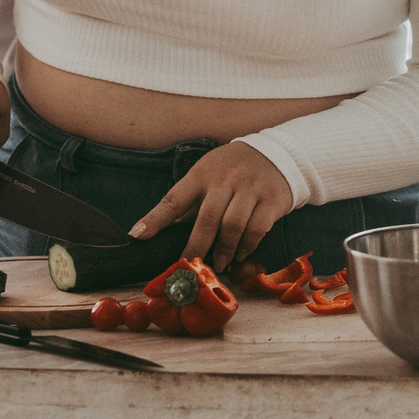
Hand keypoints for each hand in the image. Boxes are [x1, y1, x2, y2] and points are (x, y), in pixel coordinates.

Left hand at [134, 141, 293, 271]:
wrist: (280, 153)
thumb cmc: (234, 168)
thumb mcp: (209, 175)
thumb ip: (192, 202)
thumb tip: (169, 232)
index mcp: (203, 173)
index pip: (175, 198)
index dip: (155, 218)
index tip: (138, 236)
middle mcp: (227, 179)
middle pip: (207, 218)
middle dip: (196, 247)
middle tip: (190, 266)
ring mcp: (251, 188)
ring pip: (233, 225)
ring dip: (224, 250)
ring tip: (220, 263)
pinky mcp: (272, 199)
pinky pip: (257, 229)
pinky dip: (247, 246)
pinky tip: (240, 253)